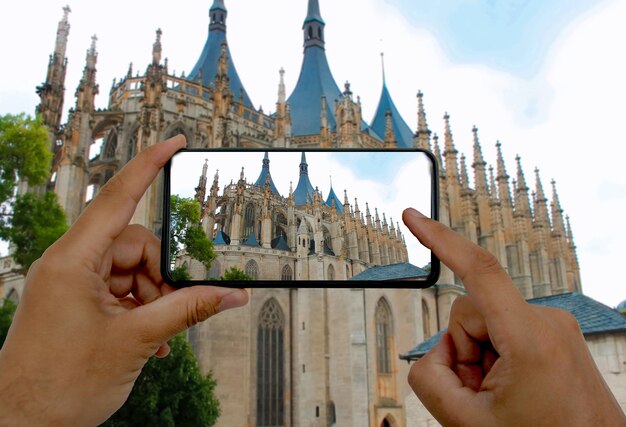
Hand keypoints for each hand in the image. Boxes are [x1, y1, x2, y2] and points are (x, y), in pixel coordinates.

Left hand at [0, 135, 248, 425]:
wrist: (22, 423)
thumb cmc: (59, 384)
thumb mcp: (136, 341)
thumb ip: (189, 310)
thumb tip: (231, 295)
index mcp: (72, 261)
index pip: (118, 198)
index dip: (149, 166)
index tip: (174, 143)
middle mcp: (69, 265)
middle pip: (135, 244)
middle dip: (160, 275)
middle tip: (169, 308)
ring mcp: (71, 284)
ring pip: (131, 270)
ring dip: (152, 298)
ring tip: (154, 334)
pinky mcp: (76, 303)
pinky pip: (120, 291)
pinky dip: (140, 309)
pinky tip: (148, 338)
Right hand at [402, 208, 625, 426]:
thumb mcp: (468, 423)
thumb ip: (429, 379)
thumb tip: (435, 354)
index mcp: (530, 338)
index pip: (479, 271)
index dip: (439, 239)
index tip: (414, 218)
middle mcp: (547, 321)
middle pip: (471, 313)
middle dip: (464, 352)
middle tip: (480, 394)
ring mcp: (555, 327)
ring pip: (487, 324)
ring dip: (482, 359)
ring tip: (502, 397)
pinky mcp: (555, 334)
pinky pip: (507, 332)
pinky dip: (498, 358)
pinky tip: (514, 389)